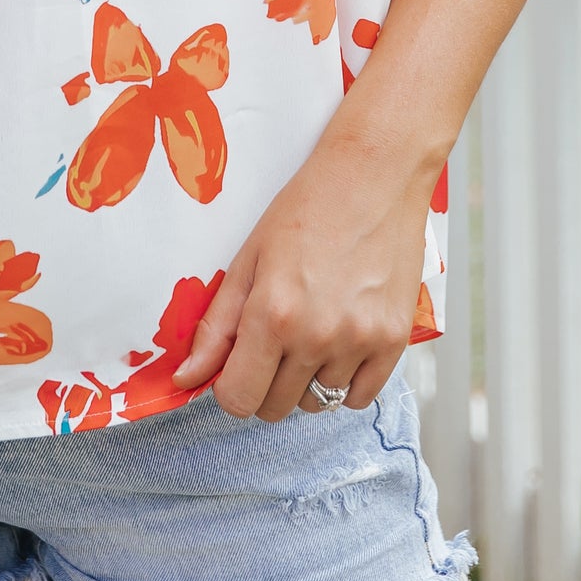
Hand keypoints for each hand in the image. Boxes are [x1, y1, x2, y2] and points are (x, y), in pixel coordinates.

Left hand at [170, 125, 434, 420]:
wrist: (375, 174)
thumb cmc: (310, 206)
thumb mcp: (249, 257)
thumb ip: (217, 325)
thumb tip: (186, 379)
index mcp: (272, 314)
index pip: (238, 399)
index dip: (231, 385)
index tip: (238, 364)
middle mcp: (316, 336)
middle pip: (276, 406)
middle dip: (266, 381)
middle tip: (275, 338)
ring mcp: (359, 342)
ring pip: (319, 403)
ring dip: (307, 380)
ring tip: (312, 330)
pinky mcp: (394, 341)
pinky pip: (360, 397)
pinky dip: (346, 380)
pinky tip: (341, 340)